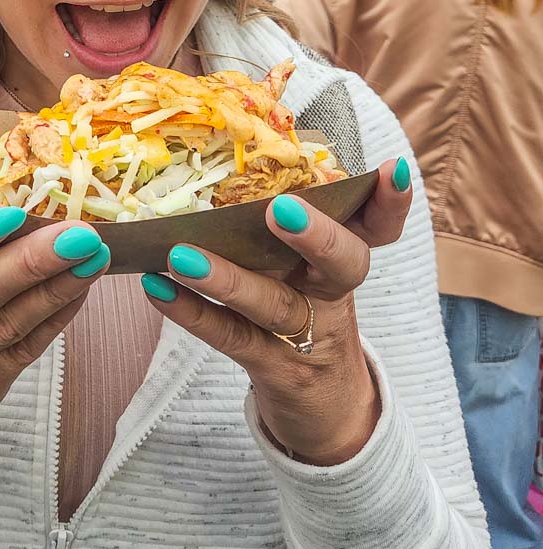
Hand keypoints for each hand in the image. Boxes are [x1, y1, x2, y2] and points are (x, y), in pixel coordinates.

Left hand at [142, 157, 412, 465]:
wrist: (322, 406)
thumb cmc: (303, 307)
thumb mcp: (308, 263)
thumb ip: (295, 212)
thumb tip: (256, 143)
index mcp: (343, 259)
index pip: (378, 228)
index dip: (389, 202)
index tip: (390, 169)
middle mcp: (331, 293)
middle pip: (342, 265)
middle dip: (318, 236)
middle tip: (282, 209)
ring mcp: (305, 336)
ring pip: (273, 304)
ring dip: (227, 279)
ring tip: (182, 255)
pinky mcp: (270, 367)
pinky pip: (230, 337)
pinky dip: (192, 313)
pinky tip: (157, 287)